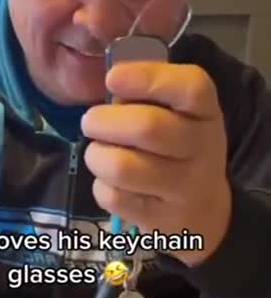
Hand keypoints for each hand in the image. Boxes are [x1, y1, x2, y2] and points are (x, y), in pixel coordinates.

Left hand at [81, 61, 232, 266]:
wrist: (205, 209)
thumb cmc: (178, 146)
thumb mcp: (177, 114)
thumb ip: (146, 94)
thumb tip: (112, 84)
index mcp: (206, 111)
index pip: (190, 87)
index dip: (147, 77)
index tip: (112, 77)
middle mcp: (203, 148)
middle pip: (148, 127)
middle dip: (104, 121)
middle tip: (91, 121)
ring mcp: (185, 188)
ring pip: (122, 167)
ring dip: (97, 155)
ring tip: (99, 152)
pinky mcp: (162, 219)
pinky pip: (114, 197)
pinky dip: (102, 186)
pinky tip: (112, 182)